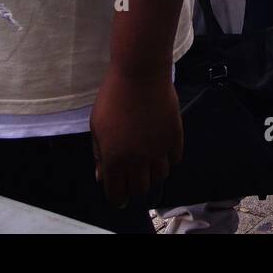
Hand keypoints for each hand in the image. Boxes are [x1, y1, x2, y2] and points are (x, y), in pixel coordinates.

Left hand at [91, 66, 181, 206]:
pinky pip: (175, 159)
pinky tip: (162, 150)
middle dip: (135, 188)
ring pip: (160, 176)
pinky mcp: (175, 136)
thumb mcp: (96, 126)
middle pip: (141, 189)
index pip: (117, 193)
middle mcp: (138, 159)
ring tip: (148, 164)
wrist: (140, 74)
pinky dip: (168, 159)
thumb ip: (99, 153)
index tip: (119, 197)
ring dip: (153, 174)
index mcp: (115, 158)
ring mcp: (159, 148)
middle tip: (133, 179)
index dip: (117, 198)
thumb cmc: (112, 97)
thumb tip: (102, 175)